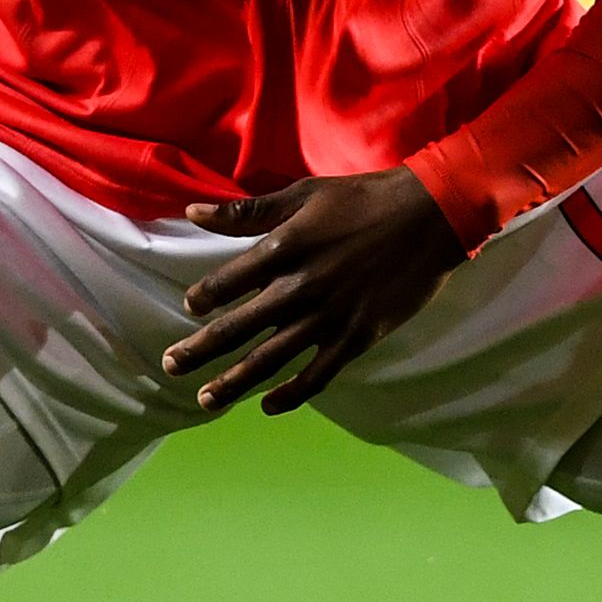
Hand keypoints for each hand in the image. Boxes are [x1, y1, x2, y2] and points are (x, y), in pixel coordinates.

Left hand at [161, 169, 472, 416]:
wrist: (431, 217)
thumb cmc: (364, 199)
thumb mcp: (303, 195)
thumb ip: (247, 211)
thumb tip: (193, 212)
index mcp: (284, 249)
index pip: (228, 282)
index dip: (204, 297)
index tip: (190, 308)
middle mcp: (300, 288)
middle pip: (239, 327)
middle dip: (200, 350)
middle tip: (170, 366)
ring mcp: (329, 317)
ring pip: (271, 359)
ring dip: (234, 382)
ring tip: (206, 400)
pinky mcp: (357, 337)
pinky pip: (317, 375)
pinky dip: (291, 394)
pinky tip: (268, 406)